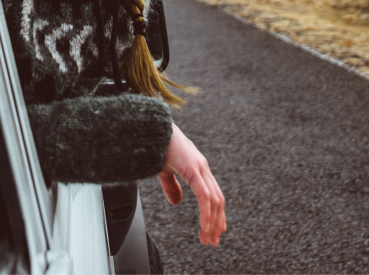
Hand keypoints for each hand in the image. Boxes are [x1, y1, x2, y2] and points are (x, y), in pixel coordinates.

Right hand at [157, 123, 226, 245]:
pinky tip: (204, 226)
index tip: (215, 231)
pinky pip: (205, 196)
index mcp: (198, 168)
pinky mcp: (194, 169)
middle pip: (218, 201)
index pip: (214, 195)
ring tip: (207, 238)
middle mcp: (203, 168)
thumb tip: (177, 202)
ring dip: (213, 222)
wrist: (150, 128)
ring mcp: (200, 168)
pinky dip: (207, 213)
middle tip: (212, 241)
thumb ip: (172, 186)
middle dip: (217, 223)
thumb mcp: (164, 171)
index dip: (217, 214)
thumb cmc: (156, 145)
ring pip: (214, 201)